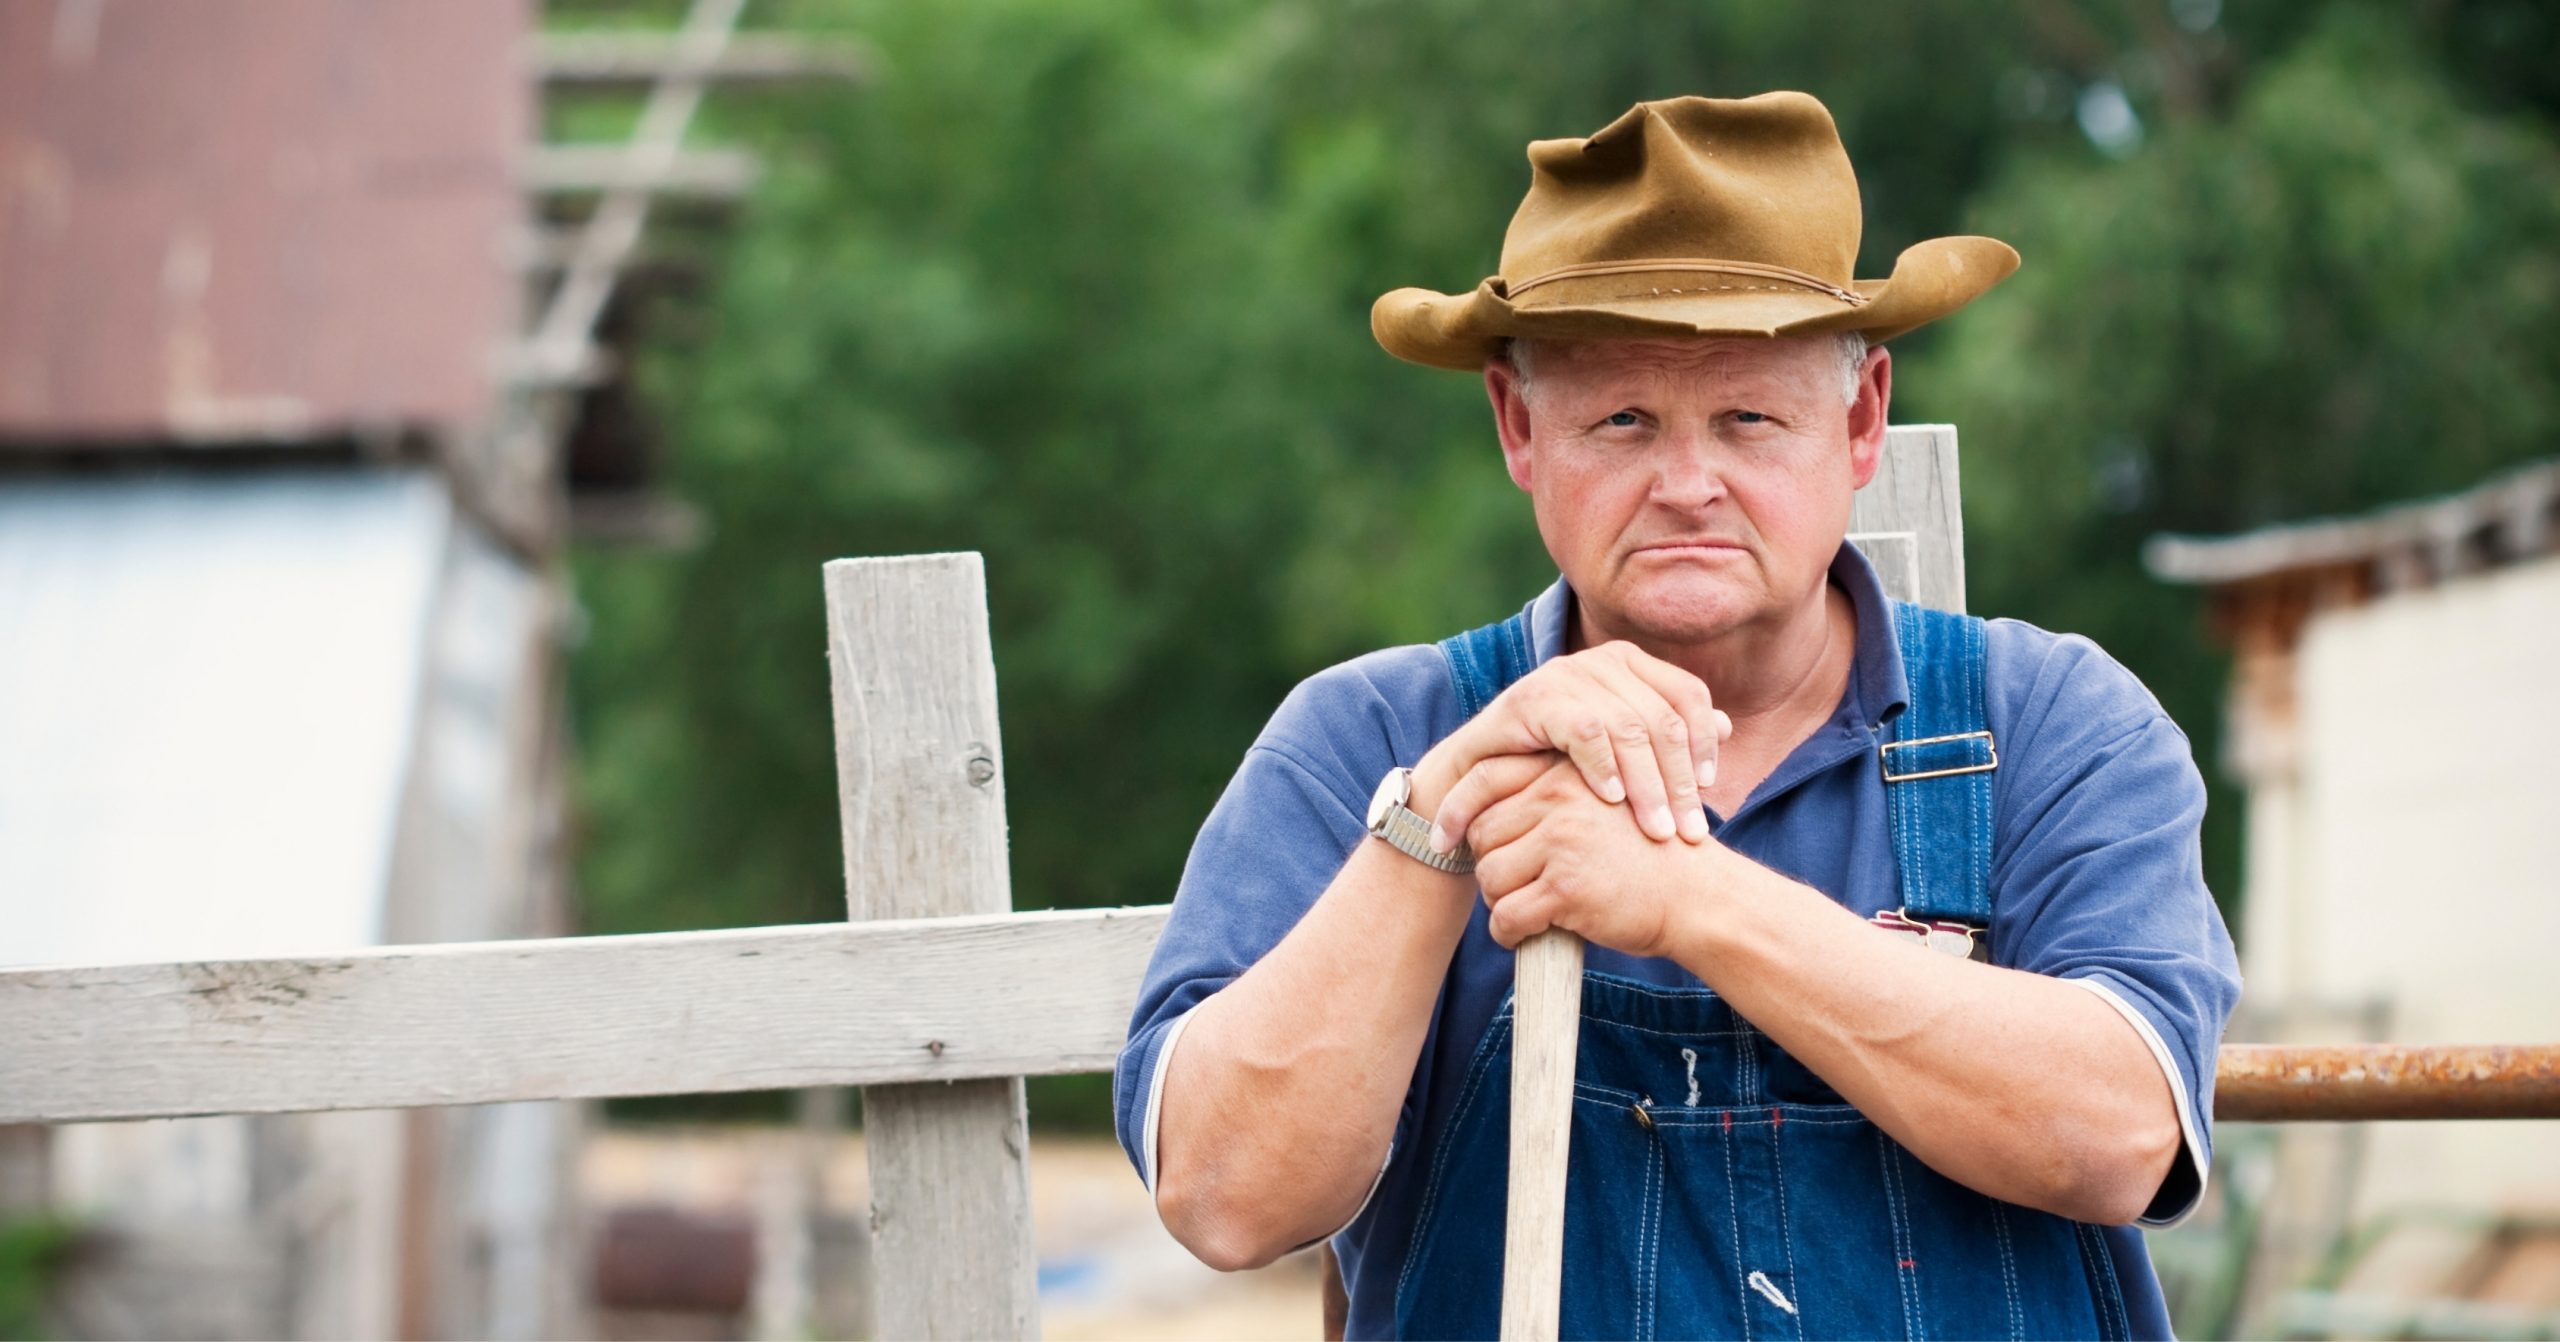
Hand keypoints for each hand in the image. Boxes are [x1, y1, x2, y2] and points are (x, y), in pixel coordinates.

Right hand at [1422, 642, 1730, 848]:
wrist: (1476, 780)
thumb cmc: (1554, 768)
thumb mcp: (1618, 754)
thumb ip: (1667, 738)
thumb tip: (1729, 725)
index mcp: (1629, 664)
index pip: (1688, 696)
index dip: (1705, 743)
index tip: (1710, 792)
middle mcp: (1601, 660)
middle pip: (1663, 718)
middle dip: (1680, 780)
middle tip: (1689, 831)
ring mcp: (1565, 675)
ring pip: (1629, 728)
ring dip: (1647, 785)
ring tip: (1657, 830)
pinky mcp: (1533, 699)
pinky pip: (1585, 731)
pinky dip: (1603, 768)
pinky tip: (1612, 802)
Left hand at [1464, 754, 1721, 956]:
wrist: (1699, 896)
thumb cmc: (1649, 855)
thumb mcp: (1605, 804)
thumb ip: (1555, 797)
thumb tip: (1484, 812)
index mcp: (1568, 772)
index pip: (1485, 778)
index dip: (1454, 810)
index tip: (1443, 839)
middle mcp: (1560, 798)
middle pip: (1482, 832)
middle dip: (1491, 864)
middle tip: (1515, 886)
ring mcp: (1562, 842)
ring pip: (1490, 876)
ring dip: (1500, 900)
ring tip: (1527, 909)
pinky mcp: (1566, 889)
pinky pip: (1507, 915)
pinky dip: (1509, 933)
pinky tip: (1525, 935)